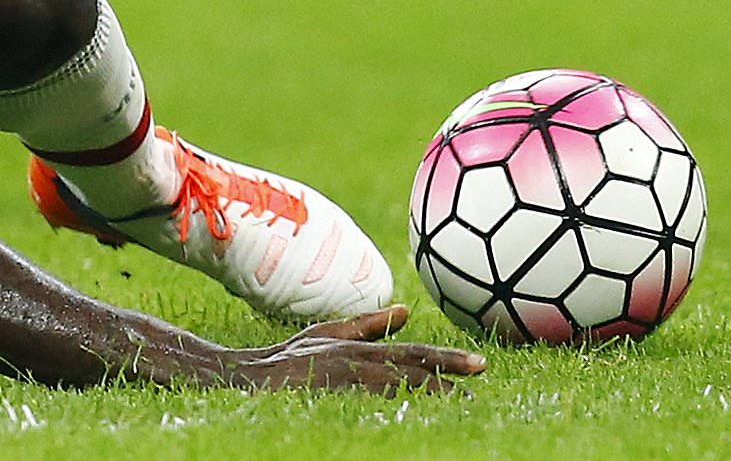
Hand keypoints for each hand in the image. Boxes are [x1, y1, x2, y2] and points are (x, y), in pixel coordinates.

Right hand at [220, 307, 482, 393]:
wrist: (249, 377)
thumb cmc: (293, 356)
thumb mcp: (332, 334)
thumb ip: (371, 326)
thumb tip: (406, 311)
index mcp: (363, 348)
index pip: (414, 352)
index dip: (448, 359)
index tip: (481, 365)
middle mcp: (358, 362)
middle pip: (411, 371)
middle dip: (447, 379)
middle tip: (479, 384)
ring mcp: (344, 383)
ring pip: (396, 390)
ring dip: (428, 397)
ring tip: (459, 406)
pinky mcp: (330, 400)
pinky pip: (371, 408)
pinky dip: (395, 412)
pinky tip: (416, 418)